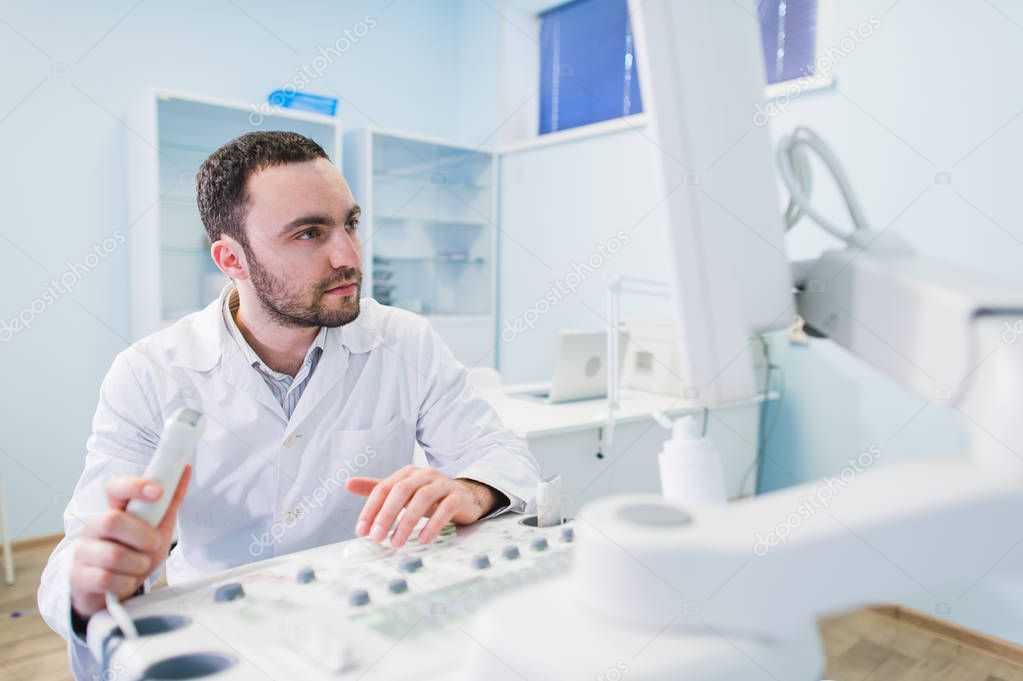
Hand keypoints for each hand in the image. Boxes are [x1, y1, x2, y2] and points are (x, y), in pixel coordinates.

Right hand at [70, 466, 190, 619]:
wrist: (112, 590)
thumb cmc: (135, 553)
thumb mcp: (157, 528)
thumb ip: (170, 502)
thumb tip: (185, 468)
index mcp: (114, 510)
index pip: (115, 488)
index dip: (135, 486)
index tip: (158, 491)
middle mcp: (94, 526)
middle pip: (112, 521)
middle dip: (142, 536)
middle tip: (153, 544)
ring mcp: (83, 551)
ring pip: (113, 555)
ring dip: (137, 565)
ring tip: (138, 566)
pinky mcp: (79, 577)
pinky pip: (106, 579)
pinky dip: (125, 583)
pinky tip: (124, 581)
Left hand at [346, 466, 498, 546]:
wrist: (466, 497)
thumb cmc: (429, 496)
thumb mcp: (402, 493)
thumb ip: (377, 489)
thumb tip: (348, 483)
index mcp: (407, 474)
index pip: (383, 488)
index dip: (370, 509)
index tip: (361, 531)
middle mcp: (424, 475)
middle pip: (401, 490)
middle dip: (386, 514)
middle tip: (377, 537)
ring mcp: (443, 484)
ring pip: (422, 498)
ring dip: (407, 522)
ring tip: (397, 543)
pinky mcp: (458, 496)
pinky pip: (445, 508)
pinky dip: (433, 524)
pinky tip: (424, 539)